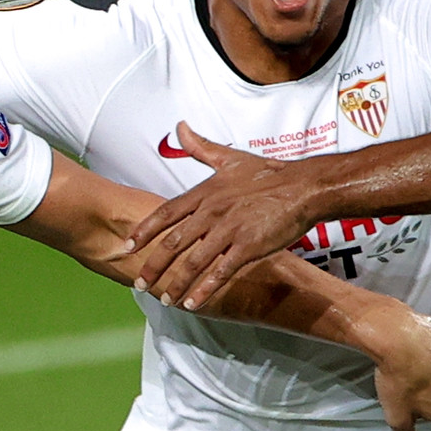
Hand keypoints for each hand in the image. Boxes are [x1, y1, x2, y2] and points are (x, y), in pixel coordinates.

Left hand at [131, 121, 315, 308]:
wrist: (304, 187)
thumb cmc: (268, 173)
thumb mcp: (229, 157)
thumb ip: (200, 147)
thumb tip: (180, 126)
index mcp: (204, 193)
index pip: (165, 213)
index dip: (144, 231)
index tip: (127, 245)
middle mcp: (211, 212)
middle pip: (173, 243)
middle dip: (153, 265)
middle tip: (139, 283)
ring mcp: (229, 230)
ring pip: (194, 262)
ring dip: (176, 284)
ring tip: (164, 300)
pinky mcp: (248, 246)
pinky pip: (221, 272)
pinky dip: (205, 290)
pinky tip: (194, 303)